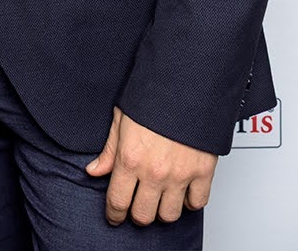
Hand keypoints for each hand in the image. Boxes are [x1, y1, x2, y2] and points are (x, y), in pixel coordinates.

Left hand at [85, 107, 215, 226]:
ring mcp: (180, 174)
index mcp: (130, 159)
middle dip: (137, 214)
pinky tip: (183, 192)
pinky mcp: (203, 172)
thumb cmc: (153, 94)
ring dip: (162, 210)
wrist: (187, 82)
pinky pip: (197, 203)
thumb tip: (94, 170)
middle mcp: (154, 171)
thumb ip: (108, 150)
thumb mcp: (121, 118)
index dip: (114, 215)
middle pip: (143, 215)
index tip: (115, 216)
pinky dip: (190, 202)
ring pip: (169, 215)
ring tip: (160, 198)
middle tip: (137, 205)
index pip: (117, 202)